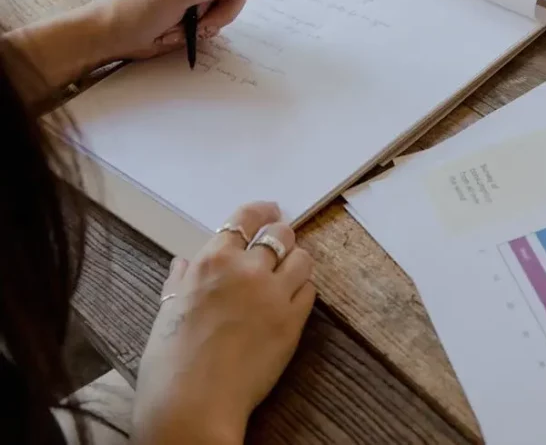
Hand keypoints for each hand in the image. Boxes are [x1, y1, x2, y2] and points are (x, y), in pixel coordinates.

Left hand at [93, 0, 263, 61]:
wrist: (116, 35)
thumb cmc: (138, 8)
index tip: (206, 1)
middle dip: (220, 7)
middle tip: (199, 20)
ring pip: (231, 1)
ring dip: (213, 19)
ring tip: (191, 26)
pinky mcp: (198, 1)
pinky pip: (221, 13)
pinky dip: (208, 25)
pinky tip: (189, 28)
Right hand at [132, 203, 314, 444]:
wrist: (192, 404)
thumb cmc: (170, 362)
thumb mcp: (166, 311)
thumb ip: (181, 281)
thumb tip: (184, 262)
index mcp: (212, 262)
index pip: (245, 218)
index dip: (261, 211)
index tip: (269, 210)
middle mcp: (246, 270)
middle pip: (280, 234)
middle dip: (281, 236)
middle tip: (279, 245)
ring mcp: (274, 295)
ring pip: (302, 258)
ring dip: (296, 261)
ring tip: (287, 272)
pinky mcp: (293, 321)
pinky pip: (310, 291)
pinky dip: (302, 289)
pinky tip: (290, 299)